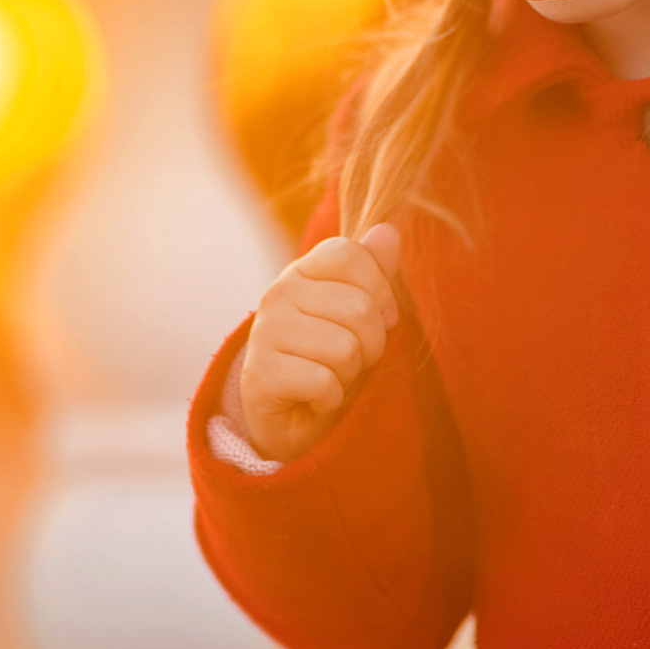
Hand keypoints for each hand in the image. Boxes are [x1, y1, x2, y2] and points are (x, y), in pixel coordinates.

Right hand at [241, 223, 403, 463]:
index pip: (350, 254)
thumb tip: (389, 230)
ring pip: (344, 348)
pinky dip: (329, 398)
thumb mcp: (358, 315)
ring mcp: (265, 332)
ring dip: (349, 374)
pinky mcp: (260, 374)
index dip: (380, 289)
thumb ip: (374, 273)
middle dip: (370, 345)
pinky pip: (324, 382)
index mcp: (302, 272)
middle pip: (359, 308)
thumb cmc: (326, 360)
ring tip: (329, 377)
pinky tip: (313, 397)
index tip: (380, 318)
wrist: (285, 417)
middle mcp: (278, 293)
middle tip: (349, 360)